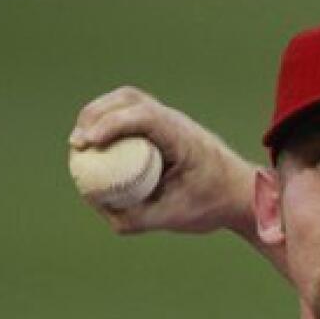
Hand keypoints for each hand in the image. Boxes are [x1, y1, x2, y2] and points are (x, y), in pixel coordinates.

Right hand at [69, 86, 256, 236]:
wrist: (242, 195)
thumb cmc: (214, 205)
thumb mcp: (176, 217)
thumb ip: (140, 219)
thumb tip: (105, 214)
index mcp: (183, 137)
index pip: (143, 116)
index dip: (111, 124)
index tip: (89, 143)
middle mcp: (176, 121)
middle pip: (128, 99)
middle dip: (95, 115)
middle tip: (77, 143)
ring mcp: (170, 121)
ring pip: (127, 102)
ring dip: (99, 115)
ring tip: (81, 142)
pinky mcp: (164, 128)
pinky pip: (131, 116)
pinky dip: (110, 124)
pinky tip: (97, 145)